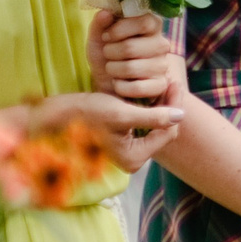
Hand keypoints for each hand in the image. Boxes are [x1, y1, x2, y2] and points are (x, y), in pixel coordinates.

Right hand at [30, 91, 186, 170]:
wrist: (58, 115)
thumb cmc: (86, 114)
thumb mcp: (122, 113)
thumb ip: (153, 117)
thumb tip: (181, 116)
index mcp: (134, 159)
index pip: (169, 132)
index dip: (174, 106)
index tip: (174, 82)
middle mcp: (133, 160)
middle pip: (163, 130)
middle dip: (168, 105)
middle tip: (169, 81)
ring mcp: (128, 153)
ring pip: (155, 126)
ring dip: (160, 106)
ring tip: (161, 84)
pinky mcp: (123, 143)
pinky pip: (144, 126)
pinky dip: (149, 110)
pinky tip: (149, 94)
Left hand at [89, 8, 177, 101]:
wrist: (108, 81)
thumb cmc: (107, 54)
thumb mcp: (99, 36)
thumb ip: (101, 23)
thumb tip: (105, 13)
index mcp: (152, 26)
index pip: (145, 22)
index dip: (120, 29)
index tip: (107, 36)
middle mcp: (162, 44)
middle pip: (131, 47)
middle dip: (110, 52)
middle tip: (108, 53)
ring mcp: (163, 65)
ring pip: (131, 68)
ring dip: (112, 69)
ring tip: (112, 68)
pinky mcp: (160, 85)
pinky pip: (136, 87)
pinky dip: (120, 86)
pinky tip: (119, 82)